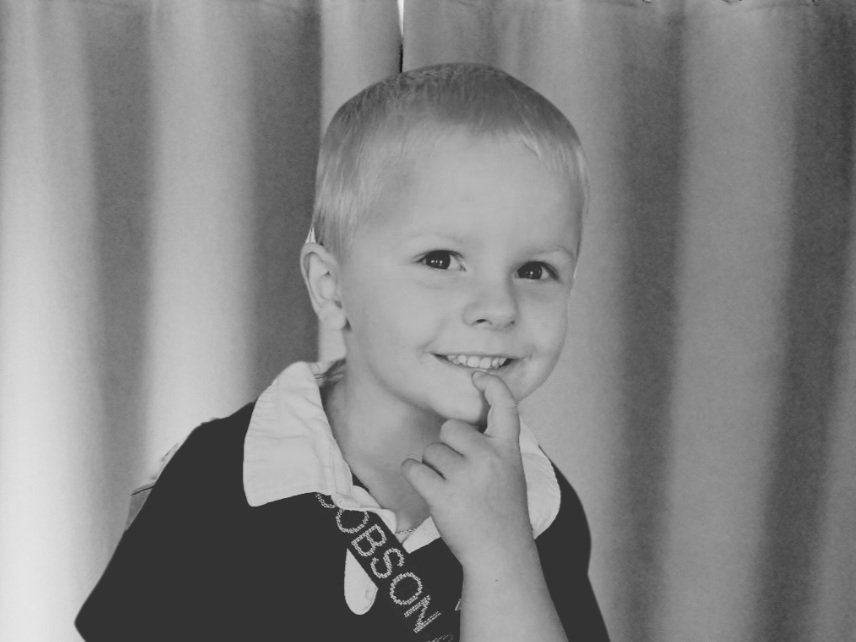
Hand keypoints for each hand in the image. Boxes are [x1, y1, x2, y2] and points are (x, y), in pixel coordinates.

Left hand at [401, 371, 533, 569]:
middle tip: (461, 475)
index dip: (492, 386)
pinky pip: (412, 468)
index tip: (478, 376)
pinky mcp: (442, 494)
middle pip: (450, 428)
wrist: (500, 554)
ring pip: (430, 451)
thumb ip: (493, 447)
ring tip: (453, 491)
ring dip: (433, 468)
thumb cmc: (501, 512)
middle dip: (447, 447)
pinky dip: (414, 476)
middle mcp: (488, 457)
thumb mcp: (510, 472)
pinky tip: (430, 491)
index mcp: (508, 450)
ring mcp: (465, 475)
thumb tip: (462, 423)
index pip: (505, 406)